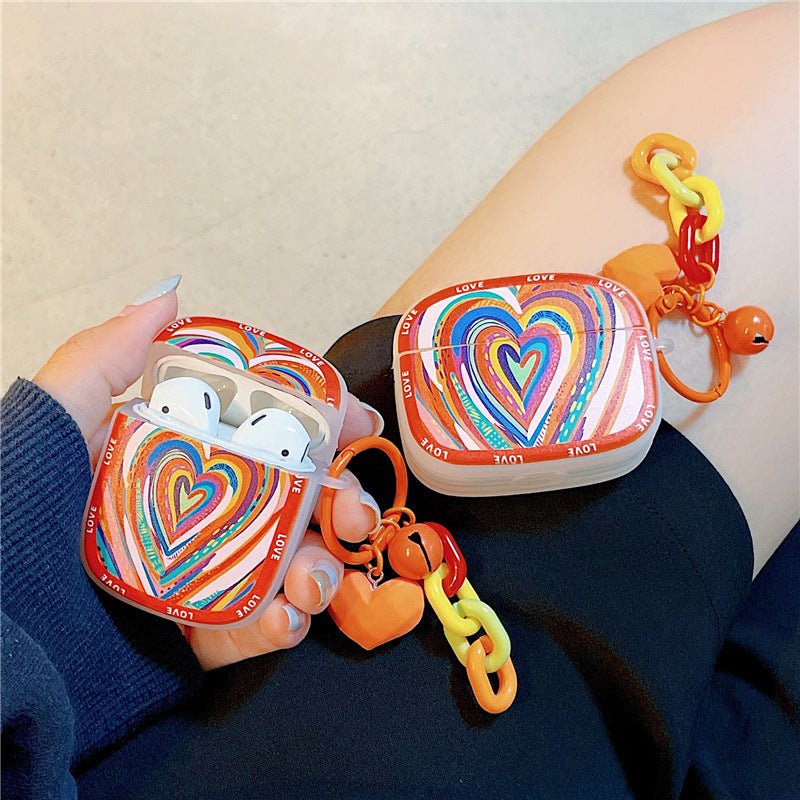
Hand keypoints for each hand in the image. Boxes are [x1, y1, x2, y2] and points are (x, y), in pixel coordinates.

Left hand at [35, 281, 382, 669]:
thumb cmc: (18, 507)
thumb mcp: (57, 418)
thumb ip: (107, 354)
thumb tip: (166, 295)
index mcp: (184, 458)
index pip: (269, 433)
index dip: (323, 426)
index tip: (359, 425)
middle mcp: (204, 511)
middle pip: (300, 502)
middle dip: (344, 504)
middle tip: (354, 513)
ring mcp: (207, 573)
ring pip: (293, 567)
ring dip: (323, 571)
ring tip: (314, 580)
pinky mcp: (200, 633)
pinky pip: (259, 629)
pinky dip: (285, 626)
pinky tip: (286, 618)